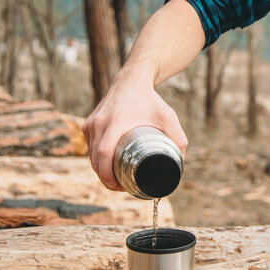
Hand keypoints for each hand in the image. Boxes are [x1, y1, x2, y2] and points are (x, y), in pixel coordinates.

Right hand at [82, 67, 187, 190]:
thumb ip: (178, 138)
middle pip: (94, 159)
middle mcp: (99, 123)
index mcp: (115, 122)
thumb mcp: (168, 117)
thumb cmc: (151, 100)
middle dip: (105, 178)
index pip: (103, 154)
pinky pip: (89, 146)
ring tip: (115, 181)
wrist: (131, 80)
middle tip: (120, 188)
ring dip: (99, 170)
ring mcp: (91, 123)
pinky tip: (104, 168)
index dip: (107, 175)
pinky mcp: (88, 123)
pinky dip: (95, 159)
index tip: (118, 187)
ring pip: (90, 154)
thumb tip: (181, 161)